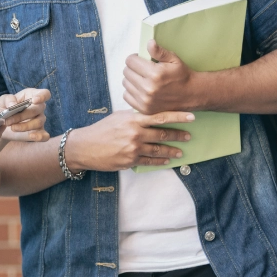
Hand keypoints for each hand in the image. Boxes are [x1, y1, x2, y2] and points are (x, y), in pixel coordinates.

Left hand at [0, 88, 50, 142]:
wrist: (0, 124)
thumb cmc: (4, 109)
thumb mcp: (2, 101)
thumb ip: (7, 100)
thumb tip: (13, 105)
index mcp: (31, 96)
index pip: (44, 94)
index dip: (42, 96)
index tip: (34, 100)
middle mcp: (38, 107)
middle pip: (38, 109)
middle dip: (22, 115)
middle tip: (9, 120)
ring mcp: (39, 120)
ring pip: (38, 122)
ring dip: (25, 126)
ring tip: (12, 128)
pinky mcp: (38, 132)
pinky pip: (44, 135)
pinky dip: (40, 136)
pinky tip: (31, 136)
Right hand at [65, 109, 194, 170]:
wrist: (85, 147)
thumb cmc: (100, 130)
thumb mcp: (117, 117)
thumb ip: (134, 116)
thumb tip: (149, 115)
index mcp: (133, 120)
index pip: (160, 116)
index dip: (178, 116)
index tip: (192, 116)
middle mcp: (135, 133)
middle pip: (163, 134)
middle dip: (178, 135)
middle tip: (188, 136)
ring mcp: (133, 148)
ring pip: (159, 149)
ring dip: (172, 150)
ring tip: (180, 152)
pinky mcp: (130, 160)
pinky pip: (150, 161)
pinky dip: (160, 161)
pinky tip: (166, 161)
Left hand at [123, 40, 200, 113]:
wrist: (192, 95)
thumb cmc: (182, 75)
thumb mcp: (174, 60)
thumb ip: (159, 52)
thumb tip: (149, 43)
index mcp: (155, 74)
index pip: (130, 61)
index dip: (134, 58)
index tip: (140, 59)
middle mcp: (148, 88)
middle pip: (126, 72)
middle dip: (133, 68)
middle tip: (142, 69)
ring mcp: (145, 100)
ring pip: (125, 83)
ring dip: (132, 79)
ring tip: (142, 78)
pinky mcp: (144, 109)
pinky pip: (126, 95)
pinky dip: (131, 91)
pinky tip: (141, 88)